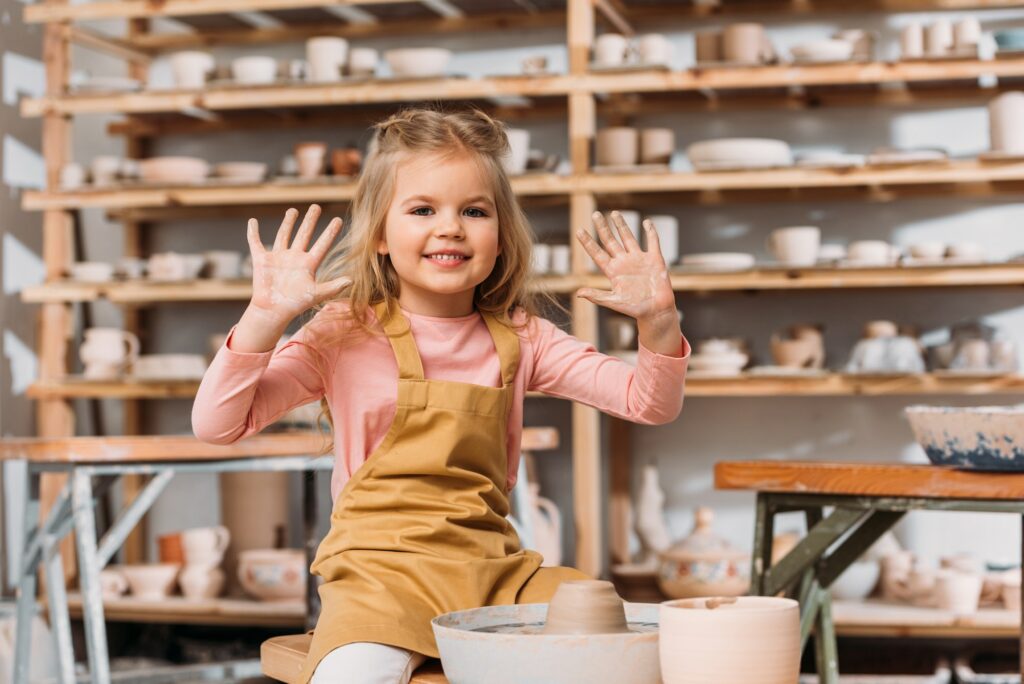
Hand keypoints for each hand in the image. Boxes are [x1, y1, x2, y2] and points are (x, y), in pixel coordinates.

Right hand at [246, 204, 350, 325]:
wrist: (273, 311)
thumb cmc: (295, 304)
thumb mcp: (316, 294)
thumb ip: (333, 287)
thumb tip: (352, 280)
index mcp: (308, 264)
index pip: (322, 244)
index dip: (330, 232)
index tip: (338, 219)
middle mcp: (294, 258)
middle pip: (304, 234)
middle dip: (310, 220)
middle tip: (316, 207)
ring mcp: (278, 258)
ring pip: (284, 235)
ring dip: (288, 223)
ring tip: (293, 210)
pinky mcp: (262, 260)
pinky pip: (255, 242)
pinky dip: (252, 232)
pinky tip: (252, 221)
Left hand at [575, 211, 676, 327]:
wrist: (656, 311)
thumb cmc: (634, 309)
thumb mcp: (614, 301)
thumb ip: (597, 296)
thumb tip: (578, 293)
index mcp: (613, 271)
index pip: (597, 253)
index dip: (588, 242)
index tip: (578, 231)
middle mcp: (624, 262)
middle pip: (610, 241)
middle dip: (603, 228)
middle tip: (595, 215)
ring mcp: (639, 259)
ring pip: (628, 237)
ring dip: (622, 225)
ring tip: (614, 213)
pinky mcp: (654, 259)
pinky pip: (652, 242)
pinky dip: (650, 231)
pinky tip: (647, 222)